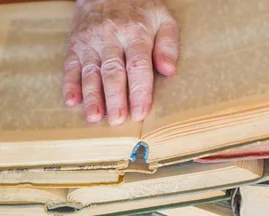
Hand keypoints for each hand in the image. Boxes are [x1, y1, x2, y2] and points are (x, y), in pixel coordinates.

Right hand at [63, 0, 178, 124]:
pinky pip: (70, 66)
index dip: (139, 92)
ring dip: (92, 96)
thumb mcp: (163, 19)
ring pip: (90, 72)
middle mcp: (110, 38)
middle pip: (112, 72)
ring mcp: (90, 41)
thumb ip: (168, 45)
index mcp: (135, 33)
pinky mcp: (75, 44)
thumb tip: (169, 71)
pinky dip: (69, 84)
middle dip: (115, 98)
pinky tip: (71, 102)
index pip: (138, 66)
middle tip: (117, 120)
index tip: (140, 113)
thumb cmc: (140, 8)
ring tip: (95, 117)